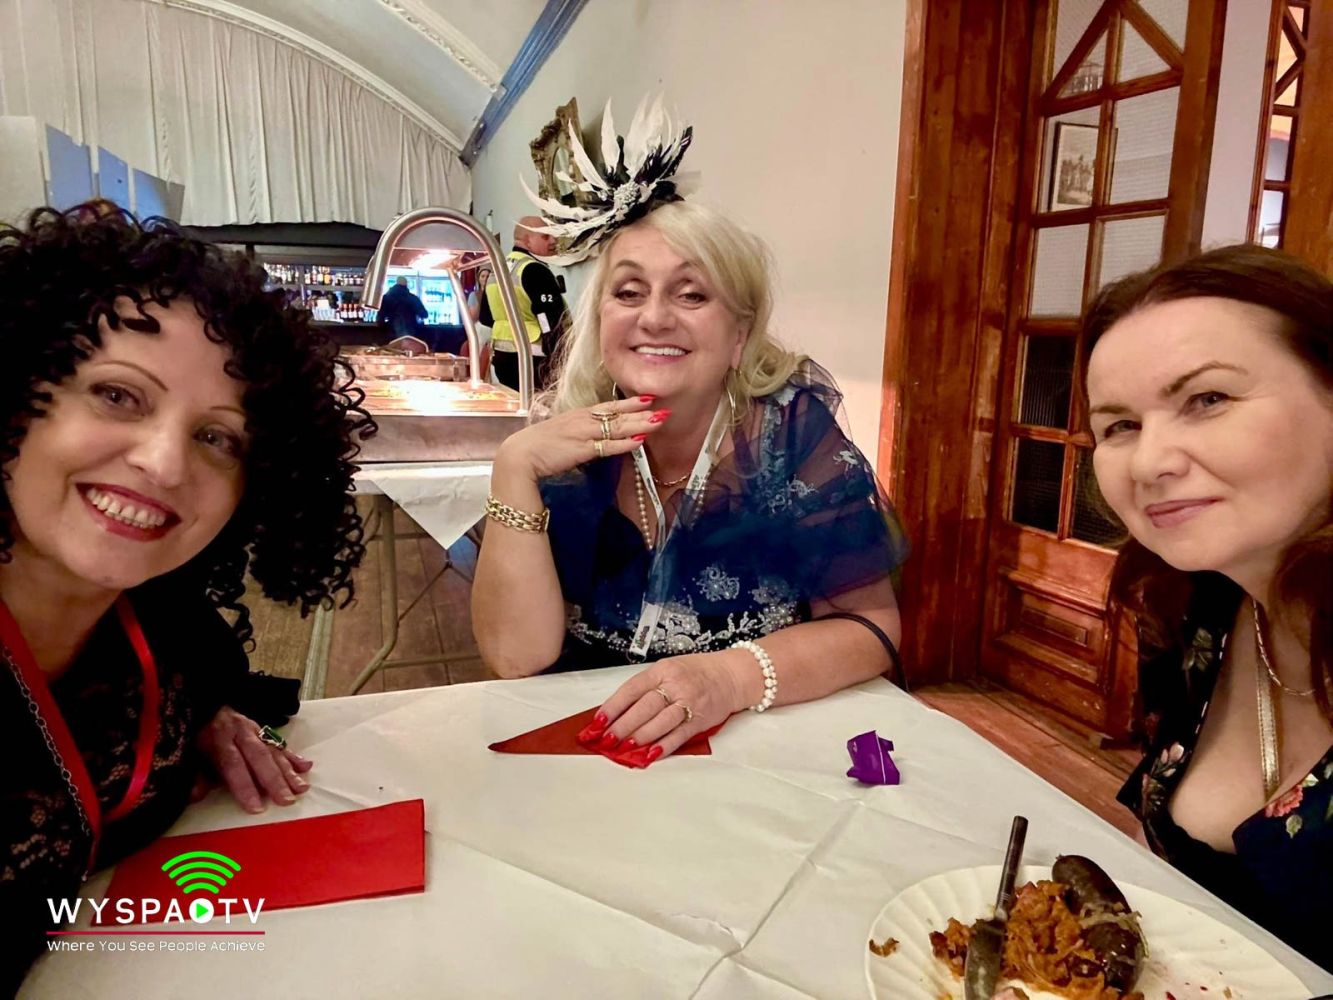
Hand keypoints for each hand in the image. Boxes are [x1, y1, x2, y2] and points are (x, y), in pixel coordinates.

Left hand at [195, 707, 312, 812]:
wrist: (203, 706)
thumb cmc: (195, 737)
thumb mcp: (189, 754)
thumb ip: (195, 775)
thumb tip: (196, 795)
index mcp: (217, 739)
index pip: (233, 764)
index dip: (245, 786)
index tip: (256, 808)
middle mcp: (239, 732)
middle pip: (259, 757)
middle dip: (274, 780)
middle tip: (287, 800)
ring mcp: (254, 730)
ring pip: (273, 751)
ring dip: (289, 771)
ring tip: (302, 789)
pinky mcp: (263, 729)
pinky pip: (279, 743)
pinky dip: (293, 756)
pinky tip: (306, 766)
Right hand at [495, 394, 667, 482]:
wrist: (519, 456)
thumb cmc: (536, 448)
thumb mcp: (560, 435)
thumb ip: (578, 434)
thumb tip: (593, 438)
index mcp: (577, 416)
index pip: (608, 406)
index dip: (629, 403)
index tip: (648, 398)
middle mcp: (582, 420)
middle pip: (617, 414)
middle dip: (641, 411)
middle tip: (663, 407)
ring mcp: (582, 433)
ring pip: (616, 427)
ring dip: (639, 423)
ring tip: (659, 420)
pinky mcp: (581, 449)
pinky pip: (607, 446)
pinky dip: (624, 443)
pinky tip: (639, 441)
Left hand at [585, 650, 752, 764]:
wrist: (731, 675)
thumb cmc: (695, 672)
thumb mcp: (667, 669)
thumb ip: (645, 688)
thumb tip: (617, 712)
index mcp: (662, 670)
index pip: (632, 689)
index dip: (613, 707)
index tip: (597, 722)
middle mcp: (675, 685)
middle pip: (644, 707)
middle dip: (622, 726)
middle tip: (606, 740)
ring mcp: (689, 703)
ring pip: (660, 722)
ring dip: (640, 737)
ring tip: (623, 748)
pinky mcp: (700, 721)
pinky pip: (679, 735)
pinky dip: (663, 746)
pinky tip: (649, 754)